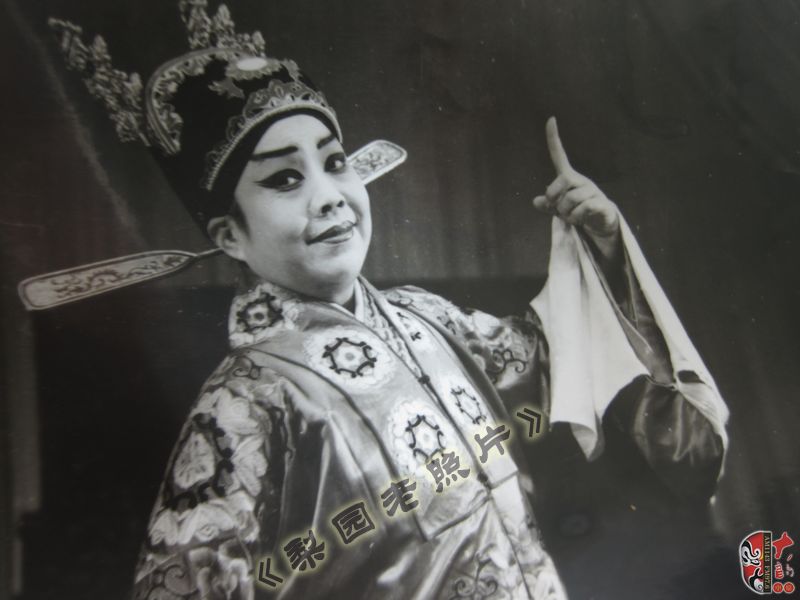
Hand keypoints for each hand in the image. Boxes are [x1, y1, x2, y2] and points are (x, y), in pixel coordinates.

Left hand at [533, 117, 619, 244]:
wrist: (602, 220)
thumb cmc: (577, 210)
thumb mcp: (558, 208)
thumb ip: (547, 204)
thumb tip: (536, 201)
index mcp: (569, 177)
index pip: (559, 155)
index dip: (553, 138)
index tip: (550, 119)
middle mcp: (581, 180)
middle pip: (562, 182)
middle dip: (555, 199)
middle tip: (559, 210)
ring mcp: (593, 191)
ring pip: (571, 199)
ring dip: (566, 214)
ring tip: (572, 217)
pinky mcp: (602, 203)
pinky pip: (584, 208)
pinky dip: (577, 218)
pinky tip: (580, 219)